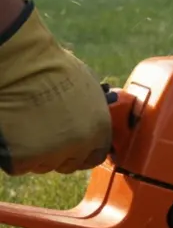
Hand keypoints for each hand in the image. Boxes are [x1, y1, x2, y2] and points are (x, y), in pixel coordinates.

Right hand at [0, 0, 111, 174]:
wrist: (17, 63)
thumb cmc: (49, 67)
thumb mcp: (86, 85)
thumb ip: (95, 107)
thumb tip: (106, 107)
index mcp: (100, 128)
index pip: (95, 155)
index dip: (81, 151)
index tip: (69, 146)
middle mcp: (80, 145)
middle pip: (68, 163)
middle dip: (57, 152)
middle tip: (41, 131)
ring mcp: (51, 154)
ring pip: (42, 165)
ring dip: (35, 151)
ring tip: (25, 123)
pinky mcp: (22, 159)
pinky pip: (19, 165)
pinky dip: (12, 153)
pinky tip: (12, 130)